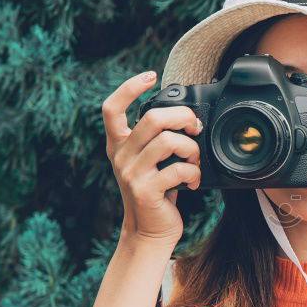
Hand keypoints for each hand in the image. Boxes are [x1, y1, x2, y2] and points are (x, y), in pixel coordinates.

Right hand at [102, 71, 202, 245]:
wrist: (150, 230)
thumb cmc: (158, 192)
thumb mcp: (150, 162)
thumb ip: (157, 139)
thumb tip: (188, 117)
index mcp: (120, 144)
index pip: (111, 108)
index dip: (128, 87)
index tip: (150, 76)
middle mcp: (120, 156)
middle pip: (152, 118)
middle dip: (182, 117)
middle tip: (195, 128)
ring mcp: (131, 173)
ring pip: (168, 141)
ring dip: (191, 148)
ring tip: (194, 161)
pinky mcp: (145, 190)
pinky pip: (178, 170)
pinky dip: (194, 174)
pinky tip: (193, 183)